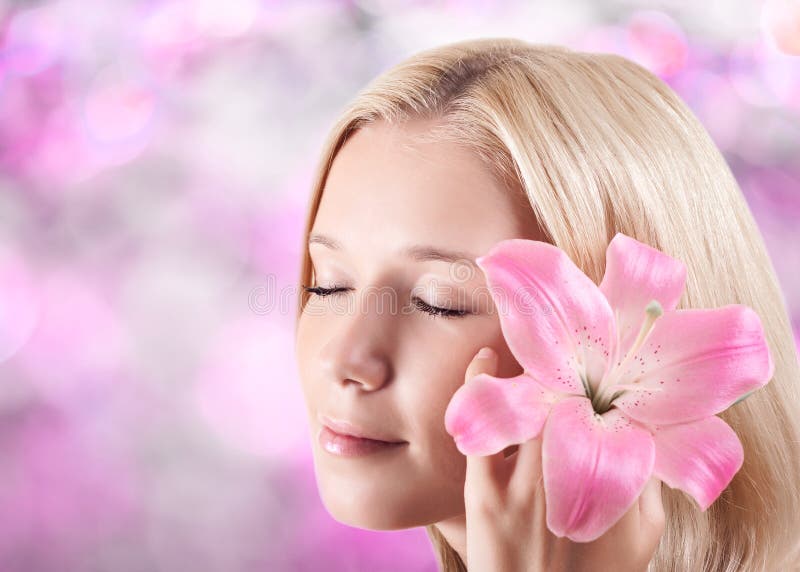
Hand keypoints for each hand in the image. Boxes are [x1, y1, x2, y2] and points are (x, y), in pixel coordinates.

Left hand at [462, 347, 665, 571]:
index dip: (609, 378)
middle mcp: (572, 480)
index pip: (617, 413)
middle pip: (571, 399)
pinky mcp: (485, 493)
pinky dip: (479, 387)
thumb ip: (650, 480)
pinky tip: (484, 360)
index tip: (604, 358)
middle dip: (571, 368)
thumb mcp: (644, 535)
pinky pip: (481, 427)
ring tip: (536, 349)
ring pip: (529, 405)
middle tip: (567, 347)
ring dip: (531, 372)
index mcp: (616, 485)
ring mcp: (525, 488)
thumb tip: (645, 427)